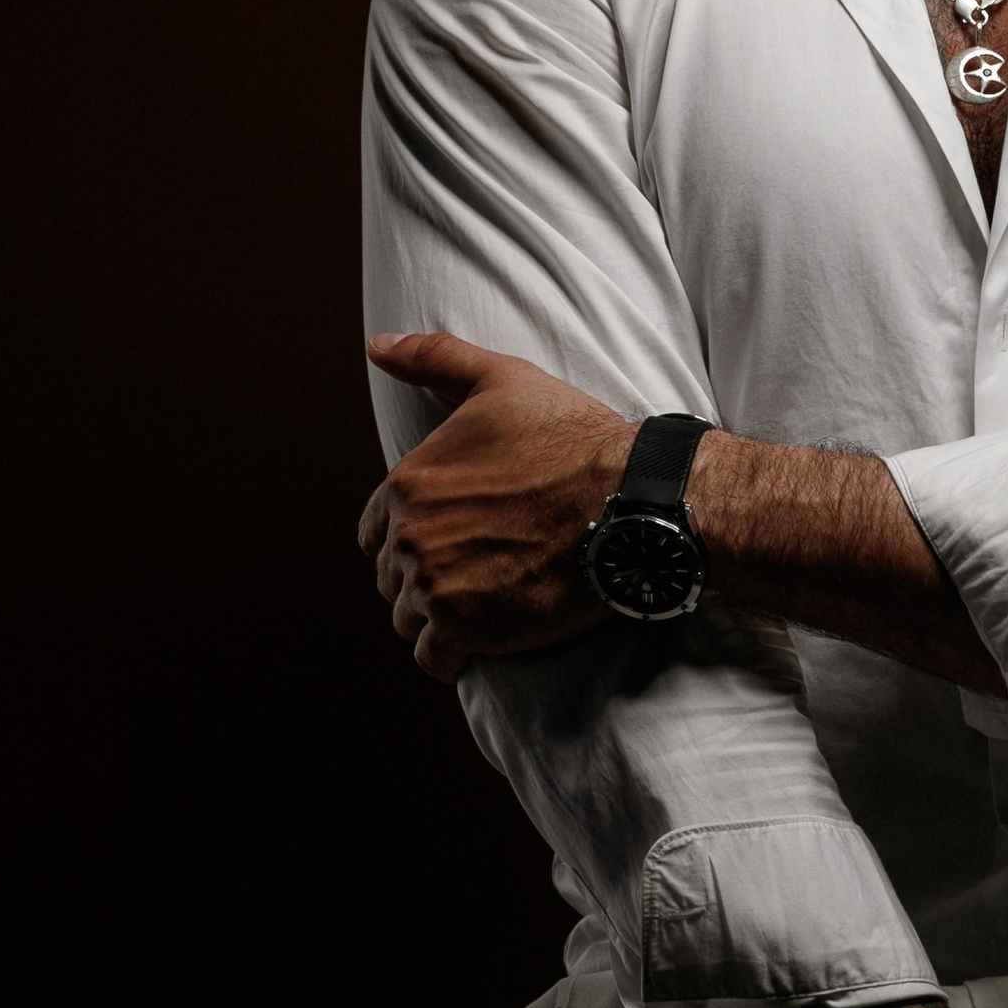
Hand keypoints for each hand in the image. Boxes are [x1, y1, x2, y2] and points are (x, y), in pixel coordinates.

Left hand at [359, 331, 633, 682]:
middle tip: (481, 569)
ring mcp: (434, 584)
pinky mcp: (466, 629)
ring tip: (489, 601)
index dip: (414, 535)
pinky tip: (486, 637)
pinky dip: (453, 655)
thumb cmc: (573, 436)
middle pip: (393, 578)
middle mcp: (410, 535)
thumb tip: (378, 347)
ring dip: (440, 617)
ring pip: (410, 620)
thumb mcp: (502, 380)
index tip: (456, 537)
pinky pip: (434, 660)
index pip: (377, 530)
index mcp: (410, 481)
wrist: (631, 496)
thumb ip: (434, 360)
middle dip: (427, 577)